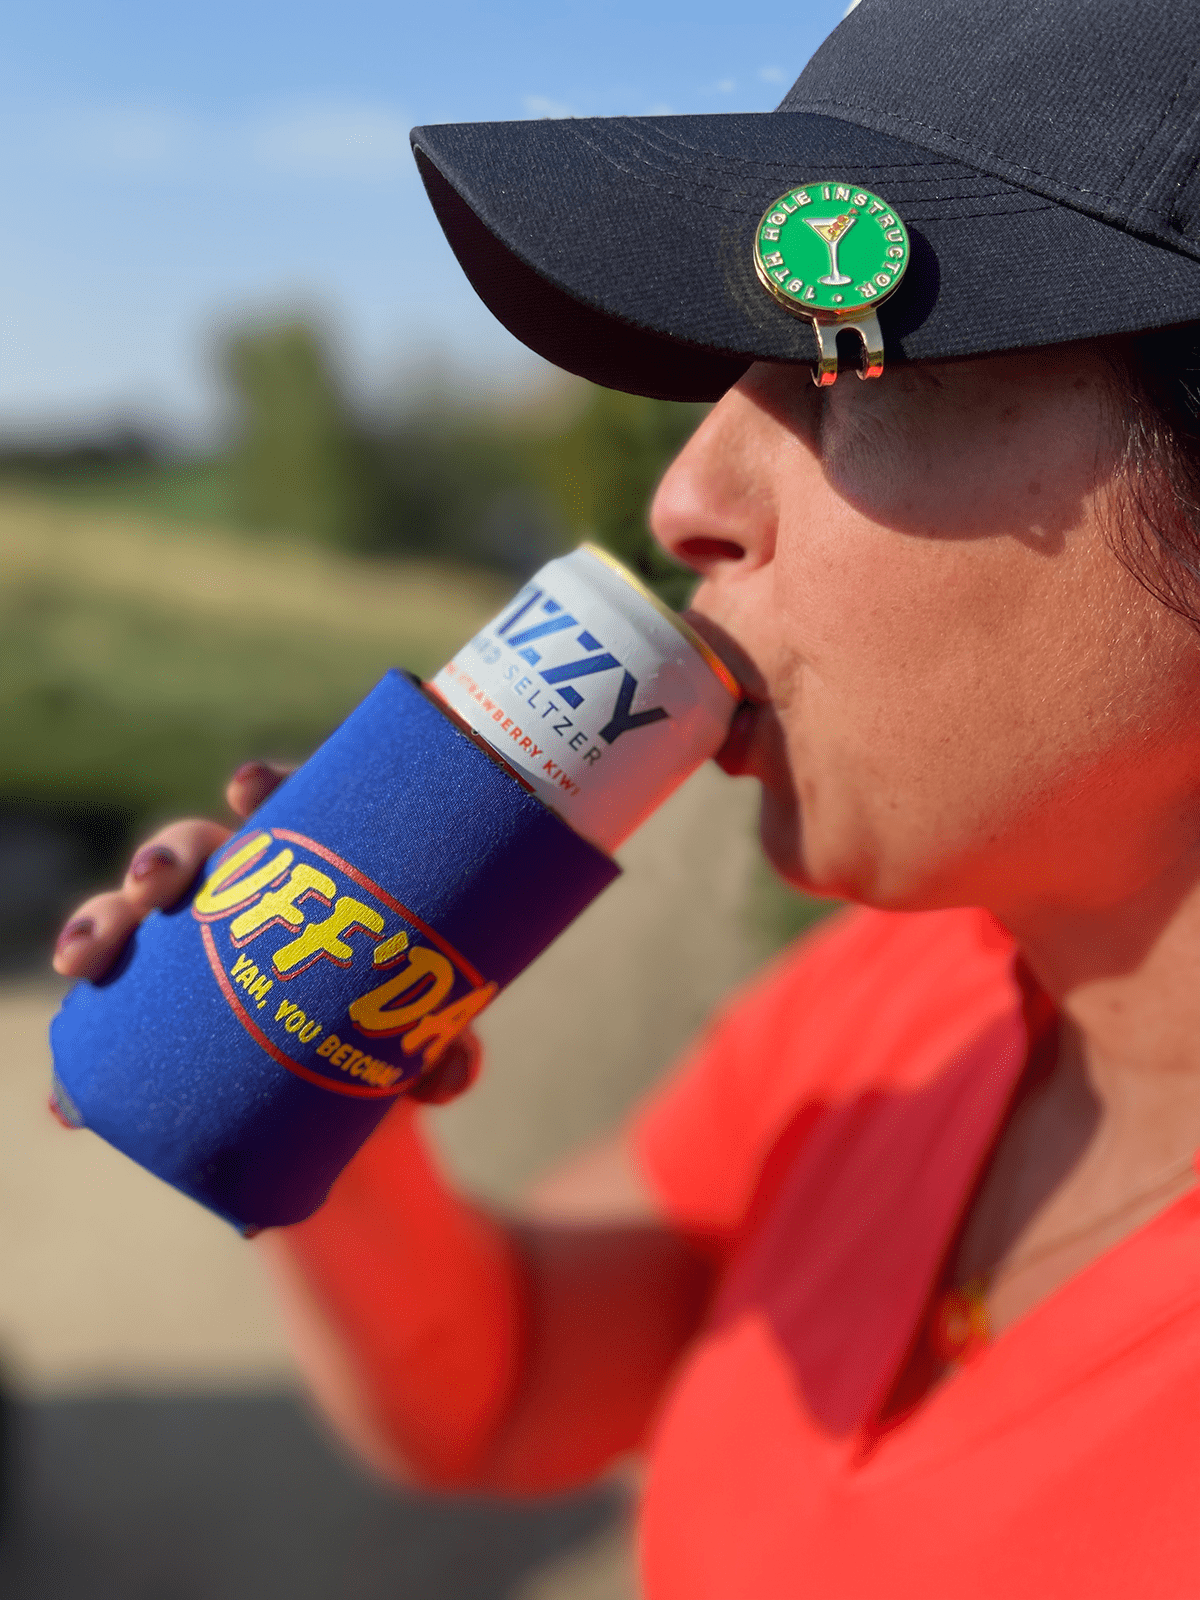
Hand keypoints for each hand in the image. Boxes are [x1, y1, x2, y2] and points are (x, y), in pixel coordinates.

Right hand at [50, 759, 479, 1102]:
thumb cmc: (405, 1020)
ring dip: (104, 920)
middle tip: (151, 883)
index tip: (246, 786)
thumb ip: (447, 1048)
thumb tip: (448, 1078)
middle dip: (167, 854)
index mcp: (318, 867)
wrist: (365, 1080)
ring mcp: (204, 937)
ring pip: (142, 909)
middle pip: (201, 847)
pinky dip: (90, 1022)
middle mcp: (252, 889)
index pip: (294, 807)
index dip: (267, 788)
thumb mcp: (430, 1032)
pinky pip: (120, 996)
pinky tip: (66, 1063)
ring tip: (82, 956)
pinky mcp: (171, 996)